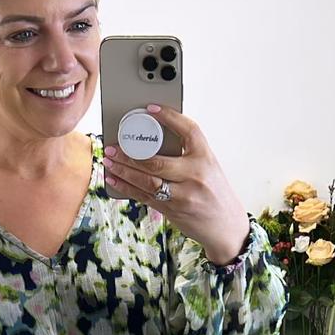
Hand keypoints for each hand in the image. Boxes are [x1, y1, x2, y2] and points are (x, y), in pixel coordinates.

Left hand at [103, 105, 250, 262]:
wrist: (226, 225)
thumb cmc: (214, 192)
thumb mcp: (208, 167)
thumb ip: (187, 154)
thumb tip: (154, 140)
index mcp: (205, 158)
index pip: (188, 130)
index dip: (169, 117)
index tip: (150, 109)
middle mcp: (195, 175)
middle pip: (156, 161)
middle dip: (129, 154)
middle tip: (113, 146)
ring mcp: (183, 195)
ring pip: (146, 181)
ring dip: (123, 170)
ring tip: (109, 161)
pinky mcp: (172, 210)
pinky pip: (144, 196)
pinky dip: (126, 187)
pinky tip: (114, 180)